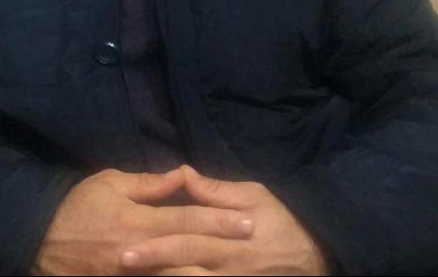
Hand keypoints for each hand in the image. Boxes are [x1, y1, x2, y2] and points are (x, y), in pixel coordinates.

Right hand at [30, 168, 254, 275]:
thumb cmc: (78, 207)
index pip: (187, 219)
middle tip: (253, 247)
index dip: (219, 220)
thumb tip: (182, 175)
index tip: (248, 222)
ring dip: (205, 272)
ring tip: (234, 268)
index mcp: (138, 221)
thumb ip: (148, 184)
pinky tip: (198, 276)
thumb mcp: (109, 184)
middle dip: (223, 249)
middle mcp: (140, 252)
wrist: (39, 242)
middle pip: (190, 253)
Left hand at [120, 166, 330, 275]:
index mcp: (229, 235)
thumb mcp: (254, 196)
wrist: (314, 257)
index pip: (188, 238)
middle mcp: (228, 264)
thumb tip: (183, 173)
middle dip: (153, 264)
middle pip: (185, 264)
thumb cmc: (280, 221)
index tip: (127, 245)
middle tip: (122, 262)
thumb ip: (215, 190)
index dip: (157, 242)